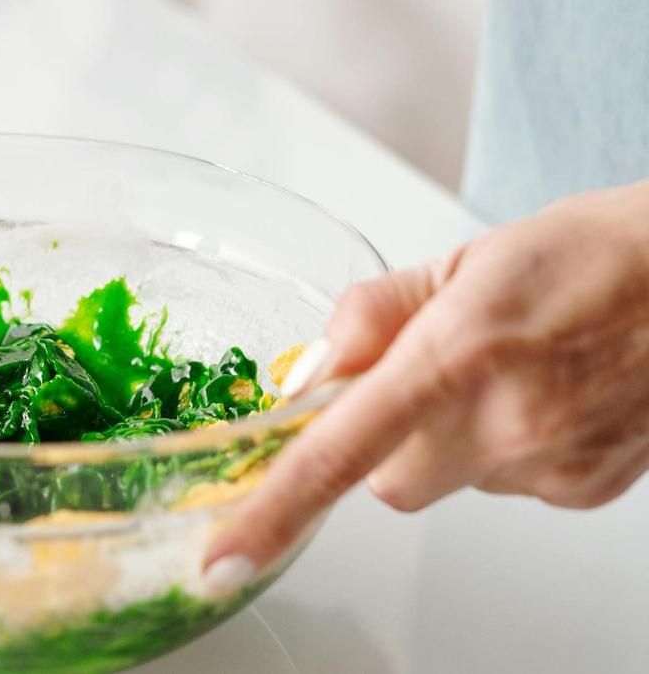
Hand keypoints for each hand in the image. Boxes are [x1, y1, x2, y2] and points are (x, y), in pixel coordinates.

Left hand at [204, 179, 648, 591]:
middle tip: (433, 376)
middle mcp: (502, 423)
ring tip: (510, 375)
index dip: (273, 511)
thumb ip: (370, 316)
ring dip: (452, 441)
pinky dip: (506, 451)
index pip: (339, 451)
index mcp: (455, 354)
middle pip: (384, 479)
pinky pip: (505, 486)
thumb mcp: (462, 259)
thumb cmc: (589, 256)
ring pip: (447, 482)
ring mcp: (546, 466)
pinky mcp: (582, 491)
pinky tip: (548, 397)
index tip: (224, 557)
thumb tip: (309, 372)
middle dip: (387, 438)